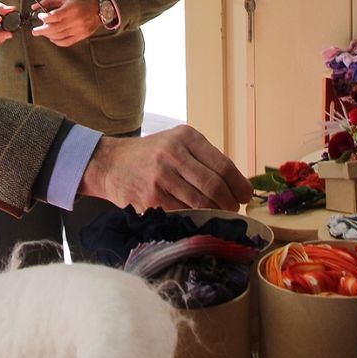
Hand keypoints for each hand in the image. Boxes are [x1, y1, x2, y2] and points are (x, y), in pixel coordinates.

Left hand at [30, 0, 100, 46]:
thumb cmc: (82, 1)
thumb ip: (49, 1)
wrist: (100, 8)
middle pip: (54, 29)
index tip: (40, 17)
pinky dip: (57, 42)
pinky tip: (53, 38)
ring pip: (59, 36)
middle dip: (42, 31)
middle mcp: (75, 20)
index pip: (54, 17)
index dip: (44, 18)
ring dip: (48, 35)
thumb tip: (35, 7)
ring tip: (43, 33)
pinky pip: (67, 42)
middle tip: (35, 31)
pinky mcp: (81, 36)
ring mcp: (78, 30)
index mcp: (71, 9)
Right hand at [80, 127, 252, 211]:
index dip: (239, 185)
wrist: (111, 163)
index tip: (246, 196)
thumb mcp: (177, 143)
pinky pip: (182, 214)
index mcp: (186, 137)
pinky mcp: (150, 199)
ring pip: (200, 203)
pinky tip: (199, 219)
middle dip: (229, 203)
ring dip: (215, 214)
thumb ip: (204, 158)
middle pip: (214, 186)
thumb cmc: (151, 155)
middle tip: (233, 210)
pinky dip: (195, 219)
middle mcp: (173, 154)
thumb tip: (237, 184)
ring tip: (218, 215)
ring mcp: (161, 177)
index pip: (223, 165)